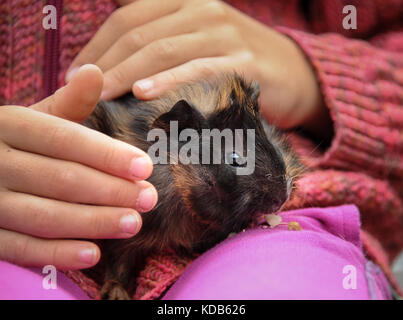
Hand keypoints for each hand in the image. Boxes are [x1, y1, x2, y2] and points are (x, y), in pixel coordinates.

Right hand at [0, 65, 157, 269]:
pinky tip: (93, 254)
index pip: (64, 139)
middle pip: (61, 178)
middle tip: (149, 198)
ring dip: (93, 222)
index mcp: (10, 125)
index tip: (145, 167)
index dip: (107, 154)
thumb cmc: (15, 142)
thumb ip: (67, 103)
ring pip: (44, 215)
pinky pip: (20, 247)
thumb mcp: (34, 118)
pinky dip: (57, 253)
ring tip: (133, 223)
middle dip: (110, 190)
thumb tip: (95, 71)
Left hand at [66, 0, 326, 132]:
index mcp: (184, 2)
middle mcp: (201, 9)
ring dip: (125, 73)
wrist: (294, 74)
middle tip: (79, 92)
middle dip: (103, 63)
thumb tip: (117, 69)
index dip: (96, 47)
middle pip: (139, 33)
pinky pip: (198, 68)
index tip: (75, 76)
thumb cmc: (235, 64)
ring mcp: (223, 33)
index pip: (127, 18)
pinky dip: (169, 80)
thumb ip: (162, 46)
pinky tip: (144, 93)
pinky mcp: (242, 62)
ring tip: (99, 96)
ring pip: (163, 49)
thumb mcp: (197, 44)